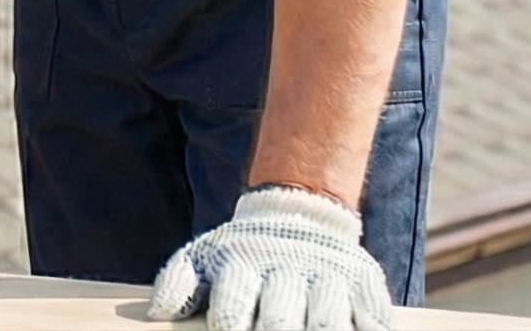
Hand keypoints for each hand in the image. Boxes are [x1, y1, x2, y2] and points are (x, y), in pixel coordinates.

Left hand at [148, 186, 393, 330]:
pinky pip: (372, 319)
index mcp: (242, 265)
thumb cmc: (242, 254)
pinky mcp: (364, 283)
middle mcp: (286, 271)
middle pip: (280, 324)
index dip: (230, 328)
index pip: (233, 312)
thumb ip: (178, 283)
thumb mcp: (203, 258)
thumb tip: (158, 313)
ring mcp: (328, 277)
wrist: (299, 210)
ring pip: (328, 326)